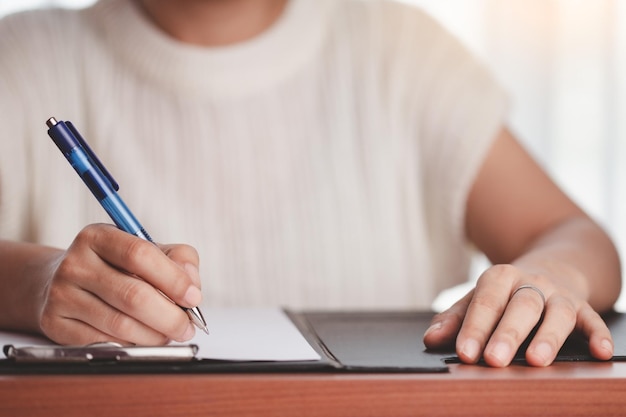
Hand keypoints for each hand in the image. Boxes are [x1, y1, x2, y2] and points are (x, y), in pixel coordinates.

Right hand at [38, 224, 202, 345]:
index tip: (193, 298)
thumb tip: (191, 285)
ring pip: (121, 325)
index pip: (140, 254)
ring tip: (169, 334)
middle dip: (170, 317)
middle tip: (187, 327)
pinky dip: (133, 346)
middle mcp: (75, 263)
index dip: (173, 279)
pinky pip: (105, 343)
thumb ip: (180, 260)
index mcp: (98, 236)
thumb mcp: (151, 250)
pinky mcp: (56, 324)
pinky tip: (143, 340)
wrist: (67, 282)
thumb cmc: (120, 267)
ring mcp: (61, 294)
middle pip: (133, 295)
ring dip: (155, 336)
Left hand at [423, 264, 613, 366]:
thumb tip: (430, 339)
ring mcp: (558, 293)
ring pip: (556, 312)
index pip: (485, 302)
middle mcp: (530, 282)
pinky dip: (598, 335)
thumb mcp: (479, 297)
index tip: (465, 353)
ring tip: (538, 361)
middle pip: (520, 306)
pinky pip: (592, 319)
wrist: (552, 265)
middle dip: (507, 334)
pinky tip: (600, 353)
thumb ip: (455, 318)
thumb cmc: (506, 291)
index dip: (474, 328)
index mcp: (499, 277)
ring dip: (548, 337)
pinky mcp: (583, 306)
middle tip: (494, 360)